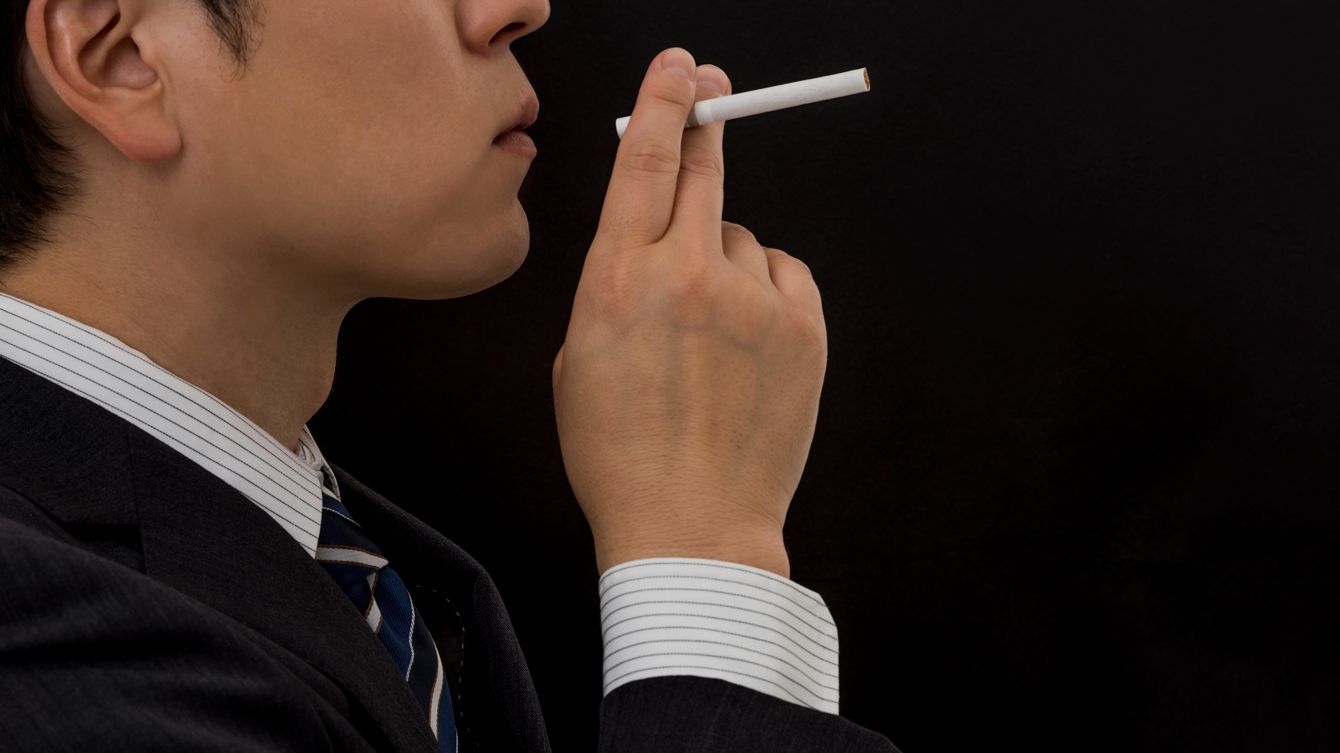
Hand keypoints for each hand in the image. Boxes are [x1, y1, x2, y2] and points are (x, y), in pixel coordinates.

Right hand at [552, 48, 827, 577]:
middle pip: (703, 168)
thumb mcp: (579, 356)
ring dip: (724, 264)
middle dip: (705, 121)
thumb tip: (650, 230)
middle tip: (712, 87)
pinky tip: (746, 343)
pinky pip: (784, 274)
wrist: (691, 524)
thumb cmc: (620, 452)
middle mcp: (688, 276)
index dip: (662, 103)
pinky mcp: (803, 329)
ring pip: (741, 238)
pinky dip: (767, 293)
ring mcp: (753, 301)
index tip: (678, 66)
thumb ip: (614, 281)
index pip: (644, 162)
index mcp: (618, 279)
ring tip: (709, 337)